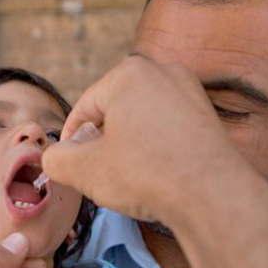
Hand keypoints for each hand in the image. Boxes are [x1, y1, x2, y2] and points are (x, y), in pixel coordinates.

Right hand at [43, 55, 243, 223]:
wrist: (213, 196)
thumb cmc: (144, 174)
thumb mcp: (83, 169)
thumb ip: (56, 159)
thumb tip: (54, 157)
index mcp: (128, 73)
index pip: (84, 108)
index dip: (71, 141)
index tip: (70, 165)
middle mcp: (162, 71)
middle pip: (114, 110)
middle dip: (101, 141)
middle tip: (98, 172)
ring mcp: (190, 91)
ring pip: (141, 119)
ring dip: (127, 145)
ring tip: (127, 176)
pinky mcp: (207, 115)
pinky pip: (166, 127)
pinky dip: (154, 146)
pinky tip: (155, 173)